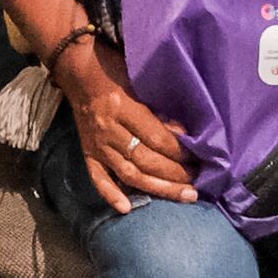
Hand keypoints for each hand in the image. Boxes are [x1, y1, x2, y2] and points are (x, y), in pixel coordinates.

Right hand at [58, 41, 197, 212]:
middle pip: (145, 160)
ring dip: (158, 189)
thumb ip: (159, 110)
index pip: (156, 138)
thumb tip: (184, 135)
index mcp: (122, 107)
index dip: (180, 152)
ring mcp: (96, 144)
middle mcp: (108, 129)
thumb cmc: (114, 71)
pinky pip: (97, 177)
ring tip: (184, 196)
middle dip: (175, 175)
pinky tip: (126, 208)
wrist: (76, 69)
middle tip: (198, 183)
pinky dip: (110, 194)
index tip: (200, 159)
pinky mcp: (87, 151)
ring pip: (129, 174)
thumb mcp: (140, 82)